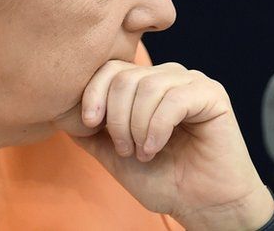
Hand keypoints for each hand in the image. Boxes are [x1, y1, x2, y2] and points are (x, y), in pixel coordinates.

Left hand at [69, 61, 273, 230]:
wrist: (203, 205)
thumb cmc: (165, 181)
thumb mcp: (115, 155)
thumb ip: (92, 133)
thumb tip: (61, 112)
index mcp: (148, 86)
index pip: (111, 68)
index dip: (93, 93)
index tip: (90, 125)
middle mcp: (170, 77)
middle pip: (126, 77)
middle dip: (116, 119)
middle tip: (125, 149)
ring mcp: (193, 83)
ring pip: (148, 86)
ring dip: (137, 126)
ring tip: (143, 152)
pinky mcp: (212, 95)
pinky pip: (174, 99)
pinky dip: (157, 128)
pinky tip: (155, 148)